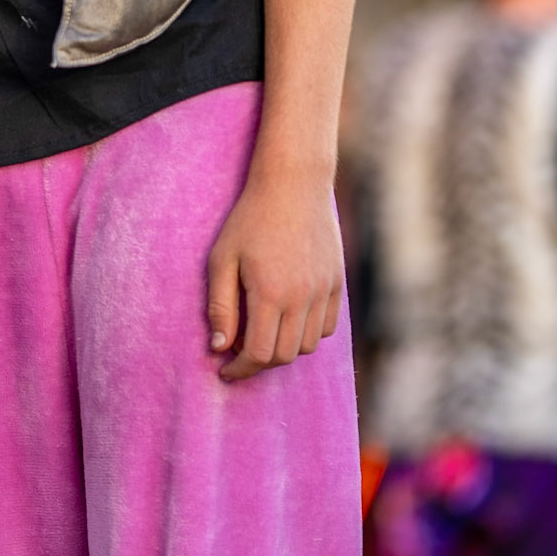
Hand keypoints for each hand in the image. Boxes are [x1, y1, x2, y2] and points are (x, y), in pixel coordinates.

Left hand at [206, 165, 342, 381]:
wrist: (292, 185)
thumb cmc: (249, 218)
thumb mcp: (223, 257)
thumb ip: (221, 305)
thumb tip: (219, 347)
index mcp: (271, 294)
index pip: (260, 354)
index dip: (240, 369)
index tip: (224, 370)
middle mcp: (302, 298)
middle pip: (285, 356)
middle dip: (259, 363)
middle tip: (239, 353)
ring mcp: (324, 292)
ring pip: (308, 345)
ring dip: (284, 349)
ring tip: (262, 334)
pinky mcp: (337, 283)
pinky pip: (326, 327)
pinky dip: (307, 333)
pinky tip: (287, 319)